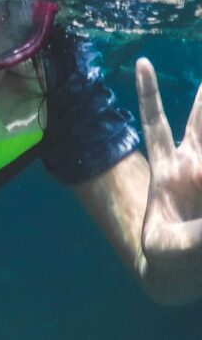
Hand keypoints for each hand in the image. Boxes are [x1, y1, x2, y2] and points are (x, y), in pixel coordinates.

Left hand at [136, 58, 201, 268]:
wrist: (180, 277)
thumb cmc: (170, 258)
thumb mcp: (179, 245)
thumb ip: (201, 233)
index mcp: (168, 170)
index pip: (156, 123)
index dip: (149, 93)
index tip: (143, 63)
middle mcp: (192, 165)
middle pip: (200, 119)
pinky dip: (196, 134)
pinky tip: (191, 119)